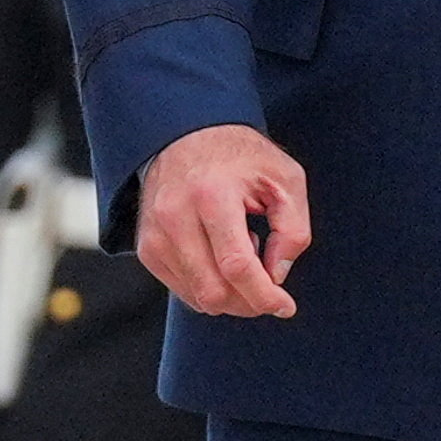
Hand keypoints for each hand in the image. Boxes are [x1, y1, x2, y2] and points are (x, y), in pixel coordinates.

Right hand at [130, 124, 311, 319]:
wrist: (187, 135)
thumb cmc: (240, 157)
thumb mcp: (286, 180)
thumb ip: (293, 231)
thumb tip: (276, 277)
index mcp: (212, 196)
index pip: (236, 266)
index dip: (264, 295)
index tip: (285, 306)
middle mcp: (175, 217)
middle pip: (214, 291)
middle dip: (249, 302)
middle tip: (269, 285)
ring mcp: (156, 235)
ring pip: (198, 298)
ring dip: (230, 293)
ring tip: (241, 252)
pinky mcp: (147, 248)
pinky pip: (184, 290)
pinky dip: (210, 287)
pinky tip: (220, 256)